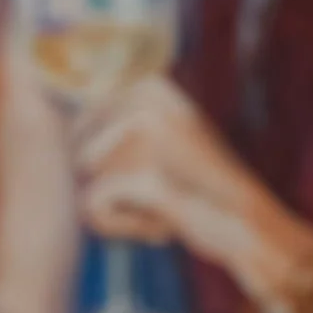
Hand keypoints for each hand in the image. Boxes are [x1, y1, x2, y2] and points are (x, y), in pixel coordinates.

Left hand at [70, 73, 312, 312]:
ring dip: (116, 208)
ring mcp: (145, 133)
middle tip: (162, 197)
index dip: (103, 165)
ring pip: (82, 180)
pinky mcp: (144, 173)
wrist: (251, 229)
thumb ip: (123, 124)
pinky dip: (119, 228)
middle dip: (108, 187)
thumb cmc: (203, 194)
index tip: (155, 178)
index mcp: (147, 83)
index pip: (79, 124)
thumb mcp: (167, 139)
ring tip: (164, 209)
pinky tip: (157, 227)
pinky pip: (93, 206)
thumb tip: (60, 122)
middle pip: (76, 153)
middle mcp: (143, 97)